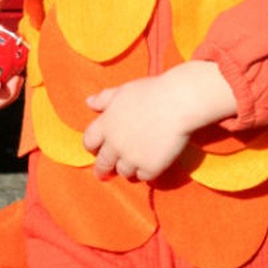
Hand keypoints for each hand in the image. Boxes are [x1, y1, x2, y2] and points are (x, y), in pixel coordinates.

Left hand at [83, 61, 236, 181]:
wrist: (179, 102)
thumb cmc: (152, 91)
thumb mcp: (124, 90)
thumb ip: (104, 98)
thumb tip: (89, 102)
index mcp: (106, 124)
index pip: (89, 142)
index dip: (93, 146)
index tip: (98, 148)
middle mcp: (115, 144)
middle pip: (103, 164)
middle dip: (104, 168)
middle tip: (106, 172)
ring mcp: (132, 158)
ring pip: (123, 171)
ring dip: (127, 168)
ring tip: (135, 162)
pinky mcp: (150, 167)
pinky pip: (142, 177)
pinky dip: (145, 172)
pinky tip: (151, 163)